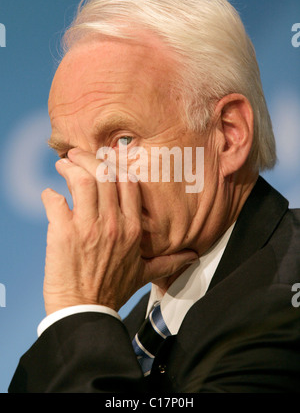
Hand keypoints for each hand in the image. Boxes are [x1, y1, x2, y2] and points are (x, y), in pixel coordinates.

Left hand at [41, 148, 197, 314]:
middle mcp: (113, 224)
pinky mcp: (63, 233)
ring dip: (69, 168)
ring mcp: (88, 227)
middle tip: (75, 155)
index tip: (103, 161)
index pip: (128, 182)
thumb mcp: (145, 274)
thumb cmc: (113, 291)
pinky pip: (55, 201)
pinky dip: (49, 194)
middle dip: (87, 158)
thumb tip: (192, 257)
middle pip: (103, 174)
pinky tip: (49, 196)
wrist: (85, 312)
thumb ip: (169, 262)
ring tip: (61, 166)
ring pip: (81, 180)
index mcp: (132, 228)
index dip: (114, 165)